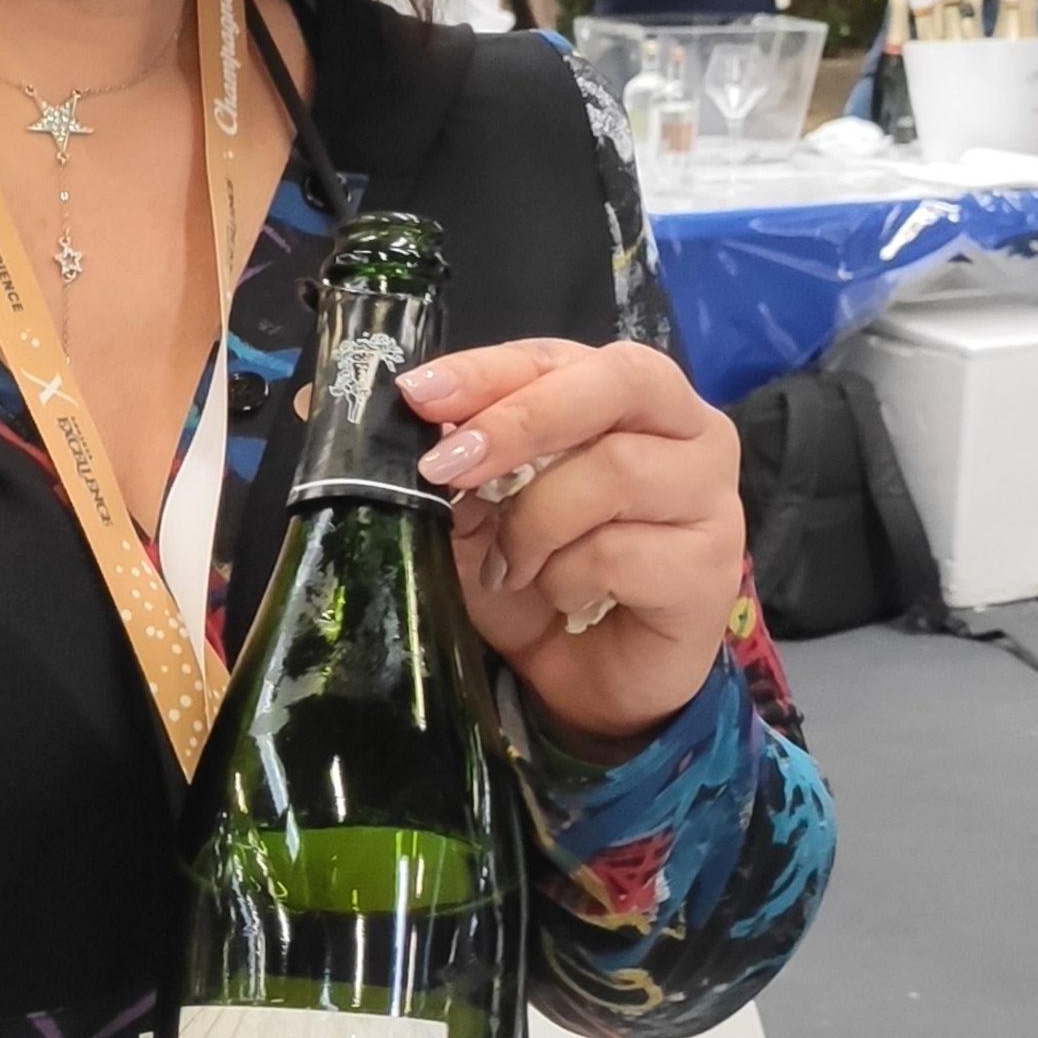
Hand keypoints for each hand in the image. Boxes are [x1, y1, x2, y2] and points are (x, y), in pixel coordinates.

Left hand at [399, 339, 742, 752]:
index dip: (488, 369)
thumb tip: (325, 410)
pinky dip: (567, 577)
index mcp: (626, 398)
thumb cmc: (539, 580)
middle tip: (446, 465)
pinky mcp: (711, 570)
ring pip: (616, 470)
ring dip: (535, 520)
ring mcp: (711, 498)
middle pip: (616, 381)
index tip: (419, 393)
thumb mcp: (473, 516)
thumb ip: (437, 461)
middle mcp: (687, 431)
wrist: (589, 683)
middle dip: (519, 418)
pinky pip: (625, 552)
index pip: (559, 354)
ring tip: (505, 564)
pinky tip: (556, 598)